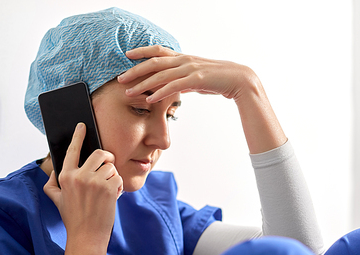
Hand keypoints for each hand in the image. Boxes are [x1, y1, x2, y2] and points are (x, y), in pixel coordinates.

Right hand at [44, 123, 122, 241]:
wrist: (87, 236)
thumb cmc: (73, 218)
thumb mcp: (57, 200)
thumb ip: (52, 183)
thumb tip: (54, 169)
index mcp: (65, 176)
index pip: (72, 150)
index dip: (78, 136)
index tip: (82, 126)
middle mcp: (79, 176)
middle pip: (100, 153)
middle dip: (107, 159)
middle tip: (107, 168)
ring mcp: (95, 181)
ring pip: (111, 166)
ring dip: (112, 177)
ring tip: (106, 191)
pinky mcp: (109, 187)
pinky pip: (118, 177)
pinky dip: (118, 186)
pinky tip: (112, 197)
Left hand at [118, 45, 285, 153]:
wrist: (239, 80)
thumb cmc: (217, 80)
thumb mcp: (196, 78)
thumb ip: (182, 79)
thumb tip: (172, 86)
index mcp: (183, 58)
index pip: (158, 51)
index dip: (142, 52)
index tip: (127, 56)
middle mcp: (184, 60)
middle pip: (154, 62)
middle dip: (135, 70)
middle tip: (120, 78)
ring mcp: (190, 69)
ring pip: (161, 75)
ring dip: (143, 84)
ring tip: (129, 92)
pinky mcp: (196, 80)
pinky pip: (174, 86)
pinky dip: (160, 93)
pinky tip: (149, 99)